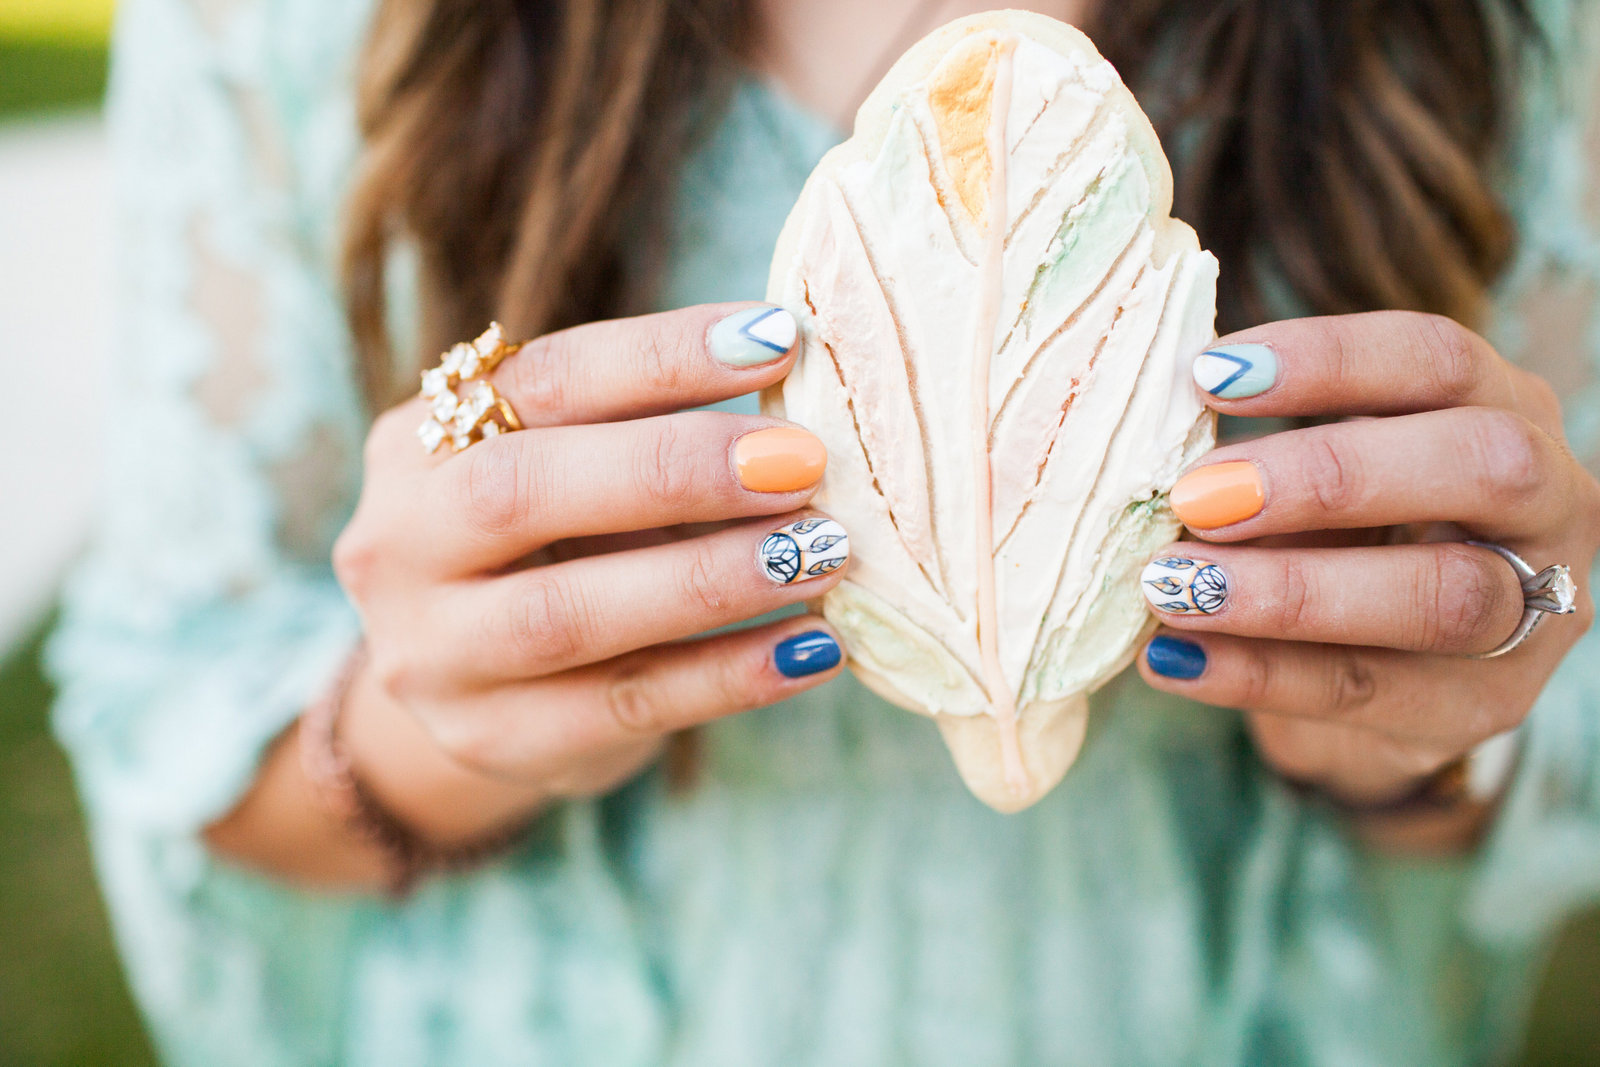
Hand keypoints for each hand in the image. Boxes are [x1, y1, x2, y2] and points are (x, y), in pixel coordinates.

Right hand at [332, 303, 847, 820]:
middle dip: (674, 470)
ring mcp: (433, 654)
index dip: (660, 358)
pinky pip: (624, 706)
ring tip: (822, 554)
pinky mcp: (493, 739)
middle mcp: (401, 544)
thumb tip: (794, 385)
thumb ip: (645, 428)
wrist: (480, 691)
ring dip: (711, 578)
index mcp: (419, 445)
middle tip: (801, 463)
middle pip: (521, 491)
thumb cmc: (554, 549)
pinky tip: (811, 650)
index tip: (778, 340)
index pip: (541, 381)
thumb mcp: (572, 473)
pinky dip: (728, 675)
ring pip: (568, 612)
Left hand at [1136, 312, 1599, 807]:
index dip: (1329, 359)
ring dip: (1291, 590)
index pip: (1438, 358)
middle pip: (1479, 463)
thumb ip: (1264, 451)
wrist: (1384, 667)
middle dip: (1330, 475)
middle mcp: (1550, 501)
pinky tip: (1169, 657)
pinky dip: (1255, 674)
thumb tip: (1144, 435)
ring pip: (1442, 597)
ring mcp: (1533, 614)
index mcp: (1503, 407)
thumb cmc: (1343, 532)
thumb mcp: (1320, 474)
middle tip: (1197, 495)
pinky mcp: (1484, 708)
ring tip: (1172, 585)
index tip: (1207, 373)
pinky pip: (1368, 691)